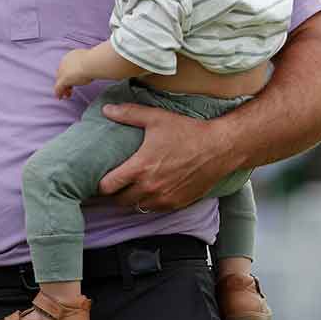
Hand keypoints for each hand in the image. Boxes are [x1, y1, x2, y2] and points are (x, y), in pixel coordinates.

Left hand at [53, 49, 91, 98]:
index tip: (74, 79)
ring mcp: (63, 71)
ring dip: (63, 89)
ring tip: (67, 95)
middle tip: (70, 89)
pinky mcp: (63, 79)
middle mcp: (64, 62)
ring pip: (59, 81)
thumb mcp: (91, 61)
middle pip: (61, 73)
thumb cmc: (95, 61)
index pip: (66, 66)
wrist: (92, 63)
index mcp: (70, 56)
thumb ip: (89, 65)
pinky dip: (59, 93)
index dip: (69, 74)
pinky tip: (60, 98)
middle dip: (66, 81)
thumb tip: (94, 68)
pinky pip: (58, 88)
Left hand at [96, 102, 235, 211]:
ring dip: (132, 199)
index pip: (107, 186)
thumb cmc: (188, 131)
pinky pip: (155, 209)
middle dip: (114, 193)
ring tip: (131, 187)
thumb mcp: (156, 118)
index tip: (101, 178)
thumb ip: (128, 114)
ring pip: (137, 207)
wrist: (219, 148)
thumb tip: (107, 110)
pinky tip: (151, 190)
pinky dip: (149, 203)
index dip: (101, 183)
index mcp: (140, 168)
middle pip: (119, 201)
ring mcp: (164, 198)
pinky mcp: (177, 204)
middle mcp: (150, 188)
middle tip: (115, 183)